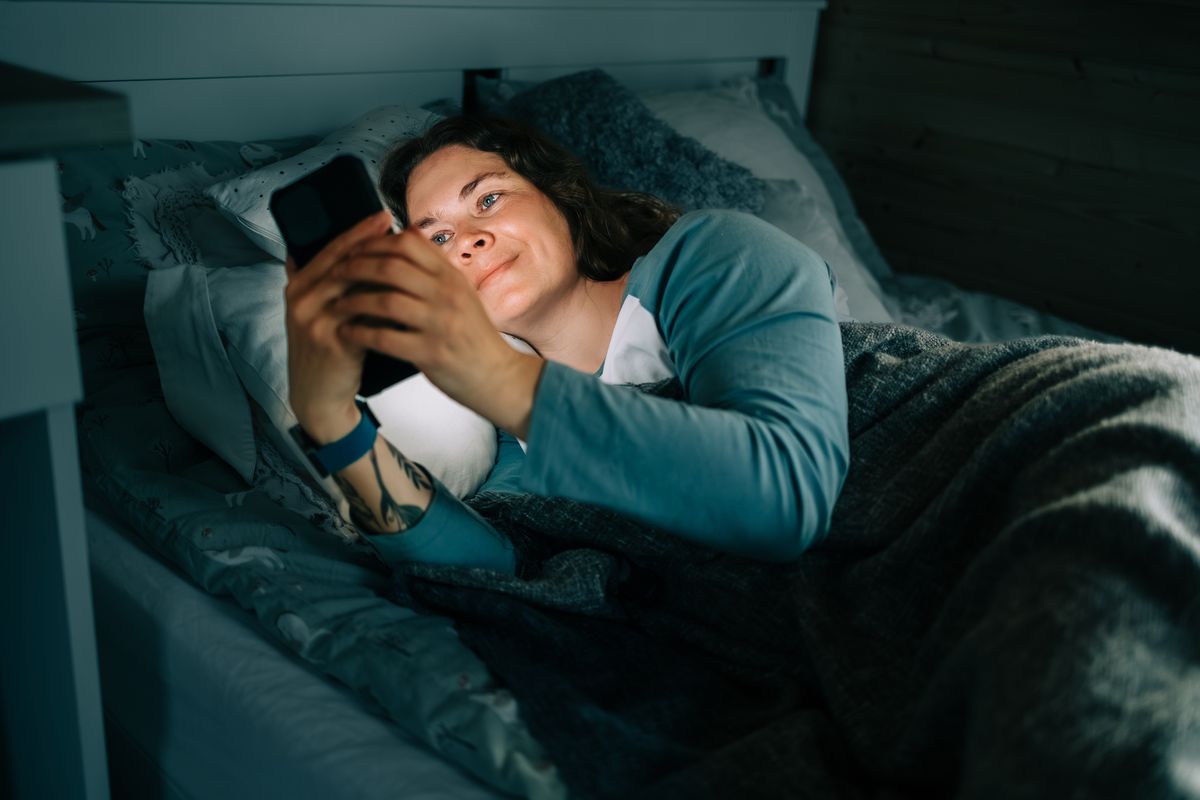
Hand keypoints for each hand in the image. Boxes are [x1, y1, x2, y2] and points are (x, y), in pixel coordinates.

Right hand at [283, 209, 393, 441]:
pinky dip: (382, 305)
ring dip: (380, 270)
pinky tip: (405, 295)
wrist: (319, 396)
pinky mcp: (329, 343)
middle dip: (370, 242)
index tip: (382, 216)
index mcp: (299, 288)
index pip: (330, 250)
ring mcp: (312, 321)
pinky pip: (361, 317)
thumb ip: (332, 285)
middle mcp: (300, 300)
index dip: (356, 231)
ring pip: (350, 286)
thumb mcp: (324, 314)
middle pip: (339, 262)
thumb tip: (360, 251)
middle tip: (396, 226)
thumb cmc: (329, 352)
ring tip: (407, 257)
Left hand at [330, 224, 544, 434]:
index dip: (375, 242)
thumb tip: (408, 234)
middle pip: (391, 266)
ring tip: (338, 304)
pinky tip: (347, 333)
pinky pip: (385, 337)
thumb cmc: (475, 337)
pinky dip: (360, 333)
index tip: (355, 249)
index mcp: (452, 277)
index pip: (408, 243)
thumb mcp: (462, 293)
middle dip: (356, 267)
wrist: (499, 377)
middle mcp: (447, 295)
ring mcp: (440, 324)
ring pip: (385, 300)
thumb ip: (435, 267)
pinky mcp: (431, 353)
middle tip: (336, 273)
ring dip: (354, 300)